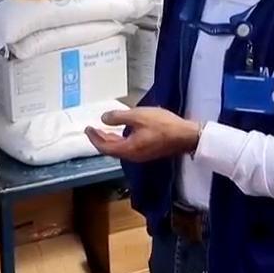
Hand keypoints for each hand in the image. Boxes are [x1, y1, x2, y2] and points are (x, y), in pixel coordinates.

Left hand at [85, 107, 201, 163]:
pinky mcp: (148, 152)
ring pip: (120, 149)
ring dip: (111, 140)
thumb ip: (118, 117)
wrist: (185, 136)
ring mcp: (141, 155)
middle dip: (101, 139)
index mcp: (128, 149)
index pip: (104, 147)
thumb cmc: (162, 125)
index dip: (94, 138)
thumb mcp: (138, 116)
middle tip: (93, 129)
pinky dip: (120, 141)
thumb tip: (103, 119)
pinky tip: (123, 132)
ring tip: (105, 130)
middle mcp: (132, 156)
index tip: (88, 129)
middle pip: (111, 150)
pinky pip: (128, 148)